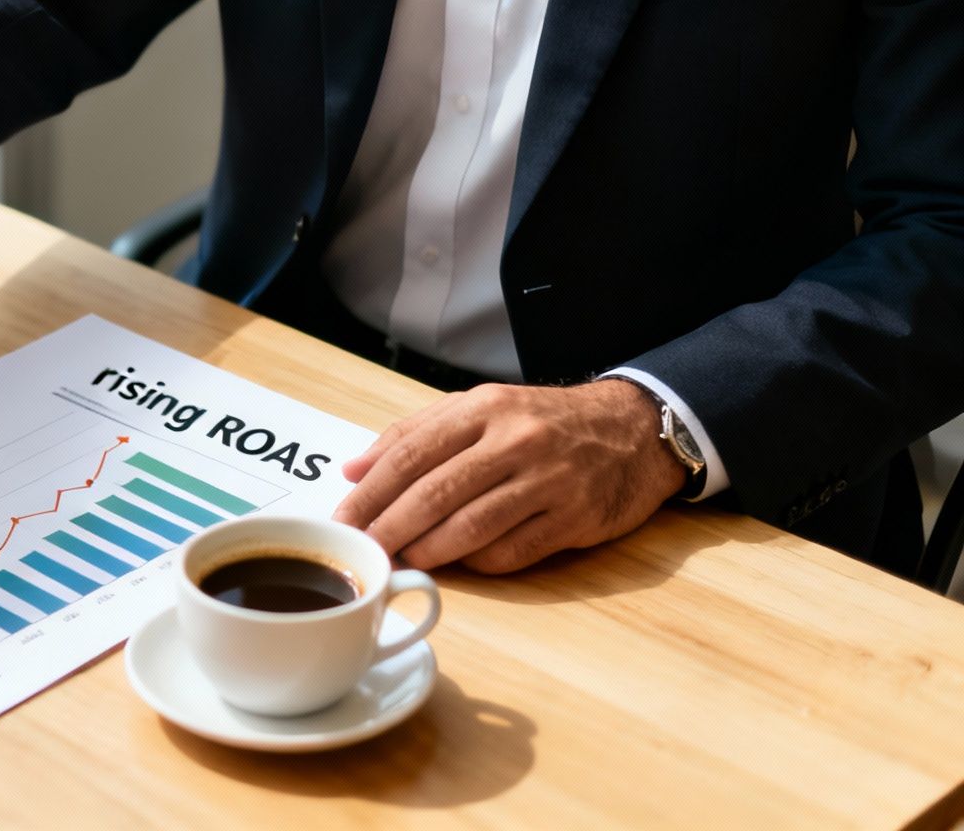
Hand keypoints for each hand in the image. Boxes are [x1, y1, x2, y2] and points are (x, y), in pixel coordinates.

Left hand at [330, 380, 683, 573]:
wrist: (632, 429)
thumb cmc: (541, 422)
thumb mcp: (479, 409)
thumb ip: (413, 434)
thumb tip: (353, 471)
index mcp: (483, 408)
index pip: (411, 452)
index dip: (370, 493)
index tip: (342, 519)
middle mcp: (515, 440)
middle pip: (435, 493)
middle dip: (389, 528)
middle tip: (363, 551)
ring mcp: (548, 480)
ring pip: (471, 526)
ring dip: (428, 551)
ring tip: (401, 562)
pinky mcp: (575, 517)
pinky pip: (513, 551)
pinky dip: (477, 564)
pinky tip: (457, 567)